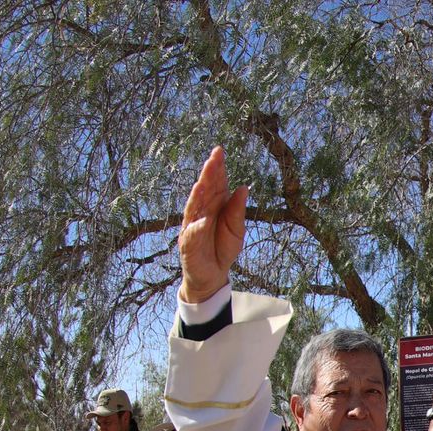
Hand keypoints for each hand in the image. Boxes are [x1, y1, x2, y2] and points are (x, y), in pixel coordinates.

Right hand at [178, 146, 247, 303]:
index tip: (220, 152)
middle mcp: (200, 213)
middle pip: (204, 191)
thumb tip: (243, 188)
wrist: (213, 275)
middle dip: (208, 175)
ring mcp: (192, 227)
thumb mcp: (236, 230)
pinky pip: (193, 235)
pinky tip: (203, 220)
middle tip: (213, 158)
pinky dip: (197, 228)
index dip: (217, 169)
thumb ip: (237, 211)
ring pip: (195, 209)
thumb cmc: (222, 248)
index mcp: (213, 206)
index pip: (215, 185)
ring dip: (199, 196)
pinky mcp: (188, 245)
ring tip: (204, 182)